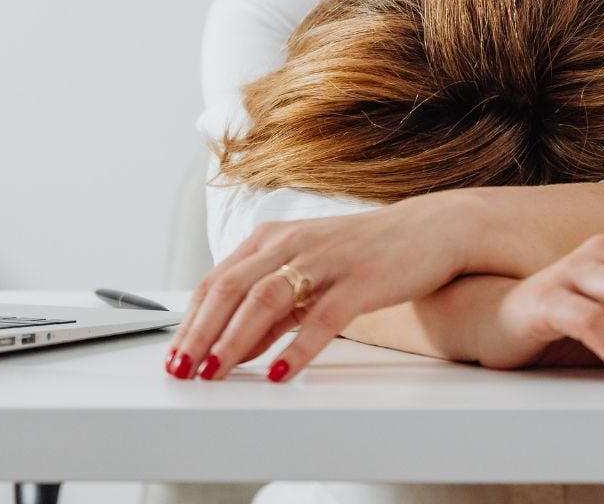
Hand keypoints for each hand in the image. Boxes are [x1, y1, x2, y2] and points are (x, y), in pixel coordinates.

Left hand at [164, 190, 479, 381]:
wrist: (429, 230)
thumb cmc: (363, 254)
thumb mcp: (308, 276)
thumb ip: (273, 310)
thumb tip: (236, 347)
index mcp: (271, 238)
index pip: (216, 280)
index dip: (191, 319)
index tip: (174, 354)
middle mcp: (291, 243)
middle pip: (231, 287)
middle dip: (201, 331)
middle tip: (182, 369)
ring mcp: (324, 259)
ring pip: (265, 298)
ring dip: (235, 339)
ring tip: (215, 371)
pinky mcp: (360, 279)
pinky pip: (322, 316)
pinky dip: (297, 347)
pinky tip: (281, 373)